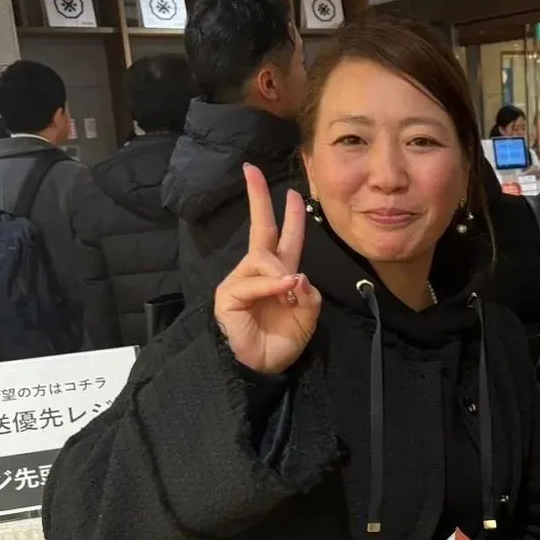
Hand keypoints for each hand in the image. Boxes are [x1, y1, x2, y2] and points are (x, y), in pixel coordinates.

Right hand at [213, 164, 320, 374]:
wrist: (264, 368)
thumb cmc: (283, 341)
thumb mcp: (308, 317)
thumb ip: (310, 294)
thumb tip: (299, 275)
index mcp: (281, 275)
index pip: (284, 238)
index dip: (289, 215)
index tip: (291, 190)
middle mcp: (259, 273)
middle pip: (261, 230)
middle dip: (259, 199)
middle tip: (252, 170)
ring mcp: (241, 282)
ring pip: (263, 260)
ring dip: (281, 272)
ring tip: (289, 293)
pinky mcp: (229, 296)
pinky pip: (253, 282)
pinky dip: (271, 286)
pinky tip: (284, 291)